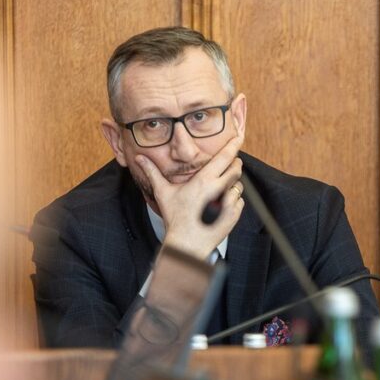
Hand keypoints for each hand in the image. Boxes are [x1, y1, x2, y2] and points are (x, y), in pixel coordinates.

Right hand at [135, 134, 244, 258]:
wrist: (187, 243)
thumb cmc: (176, 219)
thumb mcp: (163, 192)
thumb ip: (153, 172)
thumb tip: (139, 158)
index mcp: (204, 181)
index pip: (225, 157)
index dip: (234, 144)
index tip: (239, 136)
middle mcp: (219, 189)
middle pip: (236, 168)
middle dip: (234, 163)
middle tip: (229, 162)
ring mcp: (228, 202)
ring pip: (238, 185)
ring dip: (232, 183)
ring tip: (219, 188)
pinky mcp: (234, 214)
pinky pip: (239, 200)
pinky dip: (233, 198)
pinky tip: (220, 203)